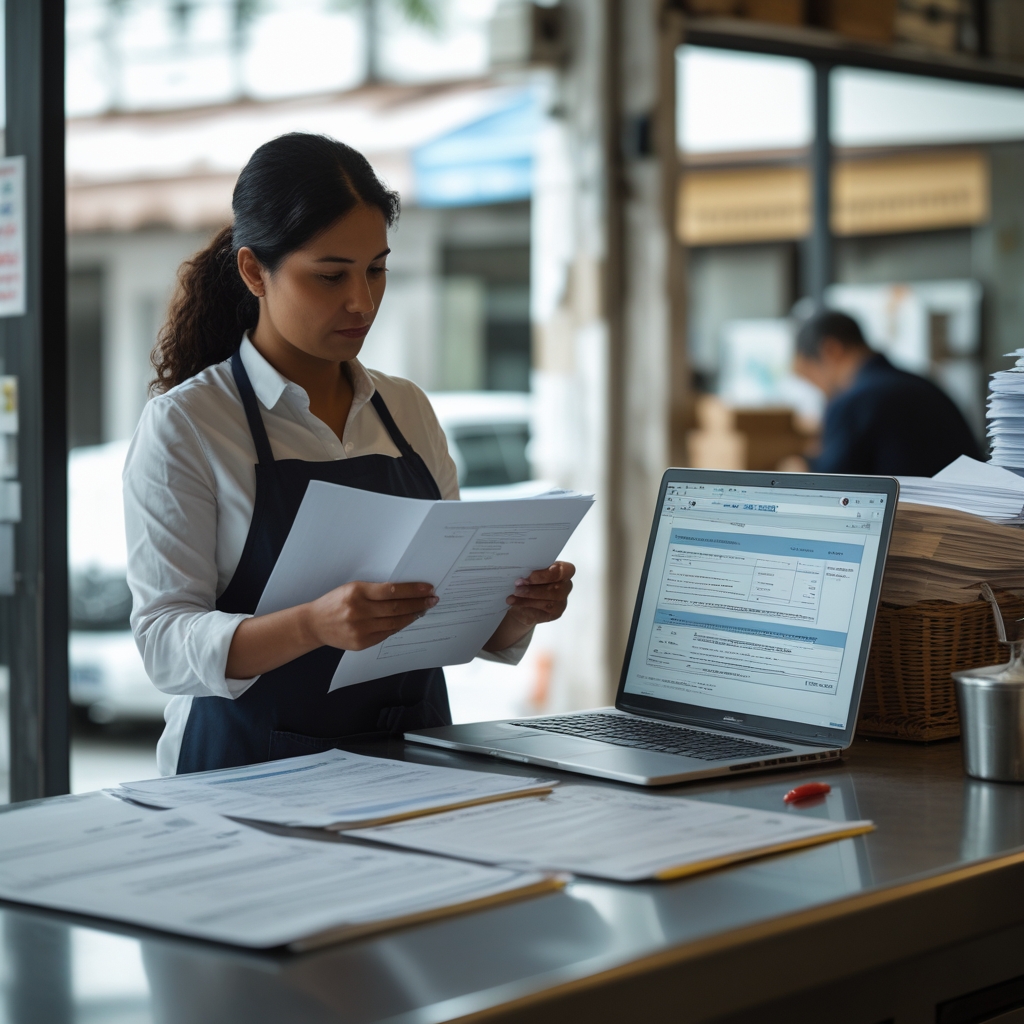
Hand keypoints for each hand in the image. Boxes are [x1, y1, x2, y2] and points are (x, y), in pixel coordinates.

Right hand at [306, 581, 437, 651]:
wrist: (315, 623)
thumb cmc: (336, 602)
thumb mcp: (352, 588)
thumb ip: (375, 590)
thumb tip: (405, 592)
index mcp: (357, 592)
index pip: (391, 590)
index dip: (412, 590)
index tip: (427, 588)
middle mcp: (359, 610)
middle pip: (396, 607)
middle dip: (418, 603)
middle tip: (432, 599)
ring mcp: (360, 629)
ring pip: (394, 622)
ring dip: (412, 616)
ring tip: (424, 609)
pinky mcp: (361, 643)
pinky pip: (386, 634)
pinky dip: (399, 626)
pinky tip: (408, 620)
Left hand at [483, 562, 575, 652]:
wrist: (524, 600)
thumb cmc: (530, 581)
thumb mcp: (530, 572)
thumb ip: (531, 571)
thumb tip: (523, 575)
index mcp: (563, 571)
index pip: (565, 570)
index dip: (549, 573)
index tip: (530, 574)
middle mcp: (566, 586)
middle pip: (556, 587)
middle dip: (534, 587)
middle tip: (517, 585)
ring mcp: (562, 601)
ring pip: (548, 601)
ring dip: (528, 597)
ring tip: (513, 595)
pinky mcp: (555, 613)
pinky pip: (542, 610)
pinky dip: (526, 606)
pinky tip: (515, 602)